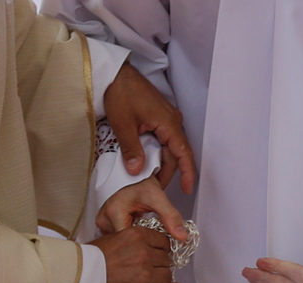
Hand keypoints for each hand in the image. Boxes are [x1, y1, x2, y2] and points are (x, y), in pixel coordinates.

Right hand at [92, 225, 177, 282]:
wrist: (81, 279)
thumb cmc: (93, 259)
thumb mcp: (113, 238)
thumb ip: (133, 240)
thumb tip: (148, 245)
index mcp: (137, 235)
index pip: (163, 241)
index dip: (162, 248)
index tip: (161, 253)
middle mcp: (144, 253)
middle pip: (166, 259)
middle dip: (162, 264)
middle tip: (155, 268)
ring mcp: (146, 274)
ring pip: (167, 275)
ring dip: (165, 278)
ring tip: (160, 280)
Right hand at [98, 175, 187, 241]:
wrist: (133, 177)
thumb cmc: (141, 184)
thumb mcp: (158, 198)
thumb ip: (171, 216)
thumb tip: (182, 236)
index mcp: (114, 213)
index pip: (130, 242)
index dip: (144, 246)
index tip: (155, 244)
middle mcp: (104, 219)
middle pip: (124, 245)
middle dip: (139, 245)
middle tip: (150, 239)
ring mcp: (102, 224)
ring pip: (120, 244)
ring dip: (133, 244)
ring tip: (143, 236)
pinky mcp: (104, 226)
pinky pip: (117, 240)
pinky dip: (128, 240)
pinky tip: (135, 235)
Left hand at [102, 62, 196, 194]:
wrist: (115, 73)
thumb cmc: (120, 92)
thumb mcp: (123, 124)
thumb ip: (131, 149)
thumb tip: (137, 171)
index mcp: (168, 123)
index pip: (184, 153)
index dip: (187, 173)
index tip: (187, 189)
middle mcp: (172, 121)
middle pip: (175, 154)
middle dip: (167, 172)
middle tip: (153, 187)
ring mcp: (167, 119)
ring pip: (169, 147)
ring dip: (161, 163)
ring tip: (149, 177)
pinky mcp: (160, 117)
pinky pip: (164, 139)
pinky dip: (157, 152)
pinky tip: (147, 160)